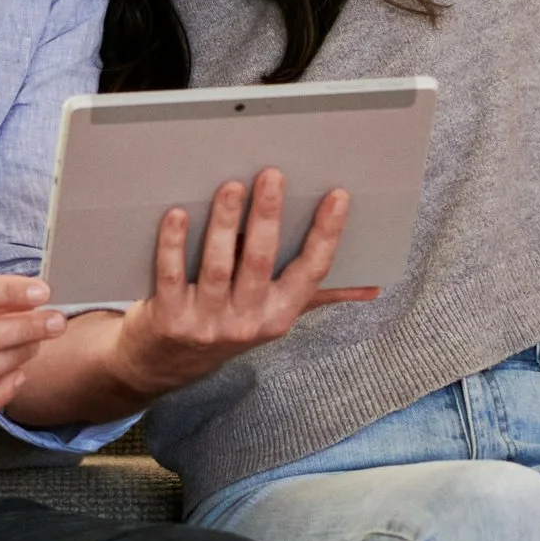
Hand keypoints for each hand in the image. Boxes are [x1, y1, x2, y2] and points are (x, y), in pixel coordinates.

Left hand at [107, 169, 374, 401]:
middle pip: (260, 262)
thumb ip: (318, 295)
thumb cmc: (228, 327)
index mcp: (279, 315)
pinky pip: (171, 276)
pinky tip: (177, 214)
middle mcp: (246, 321)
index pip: (311, 271)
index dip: (327, 234)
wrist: (166, 365)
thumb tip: (373, 287)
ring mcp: (207, 322)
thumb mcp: (275, 315)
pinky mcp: (169, 319)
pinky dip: (173, 245)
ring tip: (230, 186)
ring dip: (224, 224)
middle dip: (267, 217)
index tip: (338, 195)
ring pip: (218, 267)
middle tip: (272, 175)